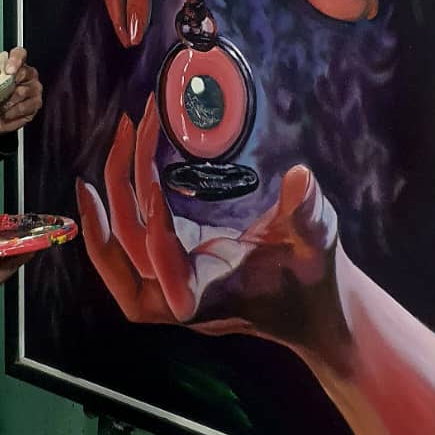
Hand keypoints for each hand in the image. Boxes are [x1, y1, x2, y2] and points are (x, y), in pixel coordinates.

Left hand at [0, 46, 42, 134]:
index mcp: (13, 63)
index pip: (20, 54)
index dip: (15, 60)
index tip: (8, 71)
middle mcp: (26, 74)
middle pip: (23, 74)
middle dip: (6, 86)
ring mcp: (33, 88)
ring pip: (23, 92)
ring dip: (7, 101)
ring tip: (0, 105)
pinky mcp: (35, 103)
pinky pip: (25, 106)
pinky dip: (12, 111)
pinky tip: (7, 112)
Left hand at [77, 97, 434, 434]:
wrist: (310, 306)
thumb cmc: (312, 277)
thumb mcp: (316, 240)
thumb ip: (307, 212)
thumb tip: (301, 177)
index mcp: (209, 297)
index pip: (168, 280)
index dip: (157, 237)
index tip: (155, 186)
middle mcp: (176, 291)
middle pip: (127, 246)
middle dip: (121, 184)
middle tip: (128, 127)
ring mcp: (166, 275)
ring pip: (121, 236)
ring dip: (117, 181)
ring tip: (124, 130)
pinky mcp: (169, 256)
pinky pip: (127, 231)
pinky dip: (118, 198)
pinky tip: (120, 157)